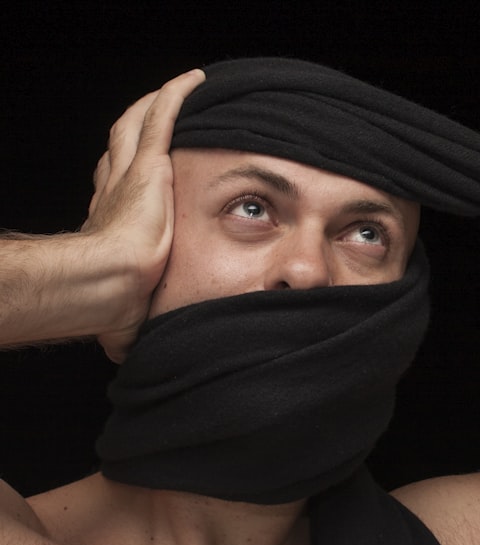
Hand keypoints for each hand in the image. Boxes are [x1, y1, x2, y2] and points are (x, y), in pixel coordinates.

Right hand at [81, 68, 203, 361]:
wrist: (109, 288)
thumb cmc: (112, 306)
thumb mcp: (126, 311)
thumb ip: (130, 320)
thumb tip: (130, 354)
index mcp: (114, 222)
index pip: (118, 185)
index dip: (126, 172)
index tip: (146, 173)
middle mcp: (117, 191)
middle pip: (126, 148)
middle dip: (140, 131)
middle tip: (160, 117)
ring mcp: (132, 176)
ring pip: (141, 125)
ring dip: (158, 105)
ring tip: (184, 90)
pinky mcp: (149, 169)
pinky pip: (163, 119)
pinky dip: (176, 96)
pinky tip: (195, 80)